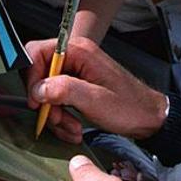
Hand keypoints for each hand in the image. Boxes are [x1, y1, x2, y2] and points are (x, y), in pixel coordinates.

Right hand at [25, 37, 167, 142]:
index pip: (38, 52)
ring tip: (71, 129)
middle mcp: (75, 58)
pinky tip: (74, 129)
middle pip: (40, 75)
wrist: (148, 119)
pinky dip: (62, 118)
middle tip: (55, 119)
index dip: (31, 76)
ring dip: (55, 115)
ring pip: (47, 92)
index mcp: (79, 51)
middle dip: (45, 103)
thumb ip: (63, 90)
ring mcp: (76, 73)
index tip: (35, 100)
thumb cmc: (129, 107)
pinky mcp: (77, 87)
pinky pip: (57, 101)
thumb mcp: (94, 100)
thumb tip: (37, 89)